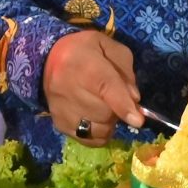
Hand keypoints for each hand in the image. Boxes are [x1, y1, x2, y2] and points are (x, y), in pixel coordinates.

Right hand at [43, 28, 141, 142]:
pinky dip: (98, 133)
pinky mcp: (59, 123)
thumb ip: (125, 71)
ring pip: (98, 129)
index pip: (106, 87)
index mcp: (83, 63)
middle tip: (114, 97)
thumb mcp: (109, 48)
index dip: (123, 105)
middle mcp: (67, 87)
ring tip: (103, 107)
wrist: (49, 59)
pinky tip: (96, 119)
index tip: (138, 120)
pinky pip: (88, 139)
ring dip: (108, 122)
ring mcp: (61, 109)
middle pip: (105, 112)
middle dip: (117, 109)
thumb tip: (134, 99)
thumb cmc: (84, 51)